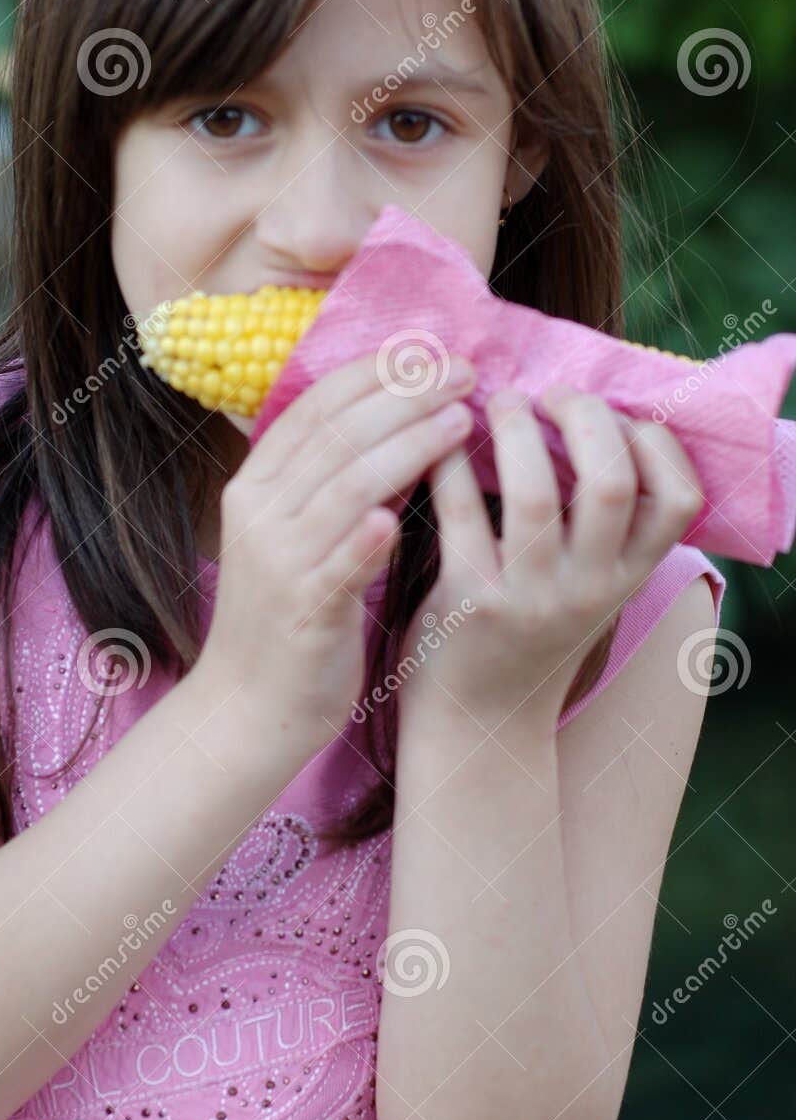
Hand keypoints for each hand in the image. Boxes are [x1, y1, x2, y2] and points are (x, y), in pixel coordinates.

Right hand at [196, 350, 475, 760]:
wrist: (248, 708)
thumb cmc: (288, 618)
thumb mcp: (300, 536)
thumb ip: (338, 483)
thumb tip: (403, 423)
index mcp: (255, 487)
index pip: (315, 407)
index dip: (374, 373)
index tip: (430, 351)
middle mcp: (259, 514)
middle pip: (336, 435)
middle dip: (404, 395)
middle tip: (463, 372)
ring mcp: (278, 561)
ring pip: (345, 486)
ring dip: (406, 447)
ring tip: (461, 419)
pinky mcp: (302, 610)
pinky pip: (338, 564)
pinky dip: (365, 538)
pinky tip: (399, 517)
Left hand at [399, 380, 705, 728]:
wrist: (480, 724)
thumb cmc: (531, 632)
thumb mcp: (591, 587)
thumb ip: (604, 527)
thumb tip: (594, 419)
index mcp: (628, 578)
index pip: (678, 498)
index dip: (654, 441)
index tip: (614, 417)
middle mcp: (589, 588)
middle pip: (611, 481)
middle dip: (584, 417)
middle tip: (552, 395)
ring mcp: (531, 597)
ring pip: (535, 493)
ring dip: (515, 429)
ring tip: (500, 402)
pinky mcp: (470, 603)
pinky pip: (462, 514)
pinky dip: (451, 465)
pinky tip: (441, 442)